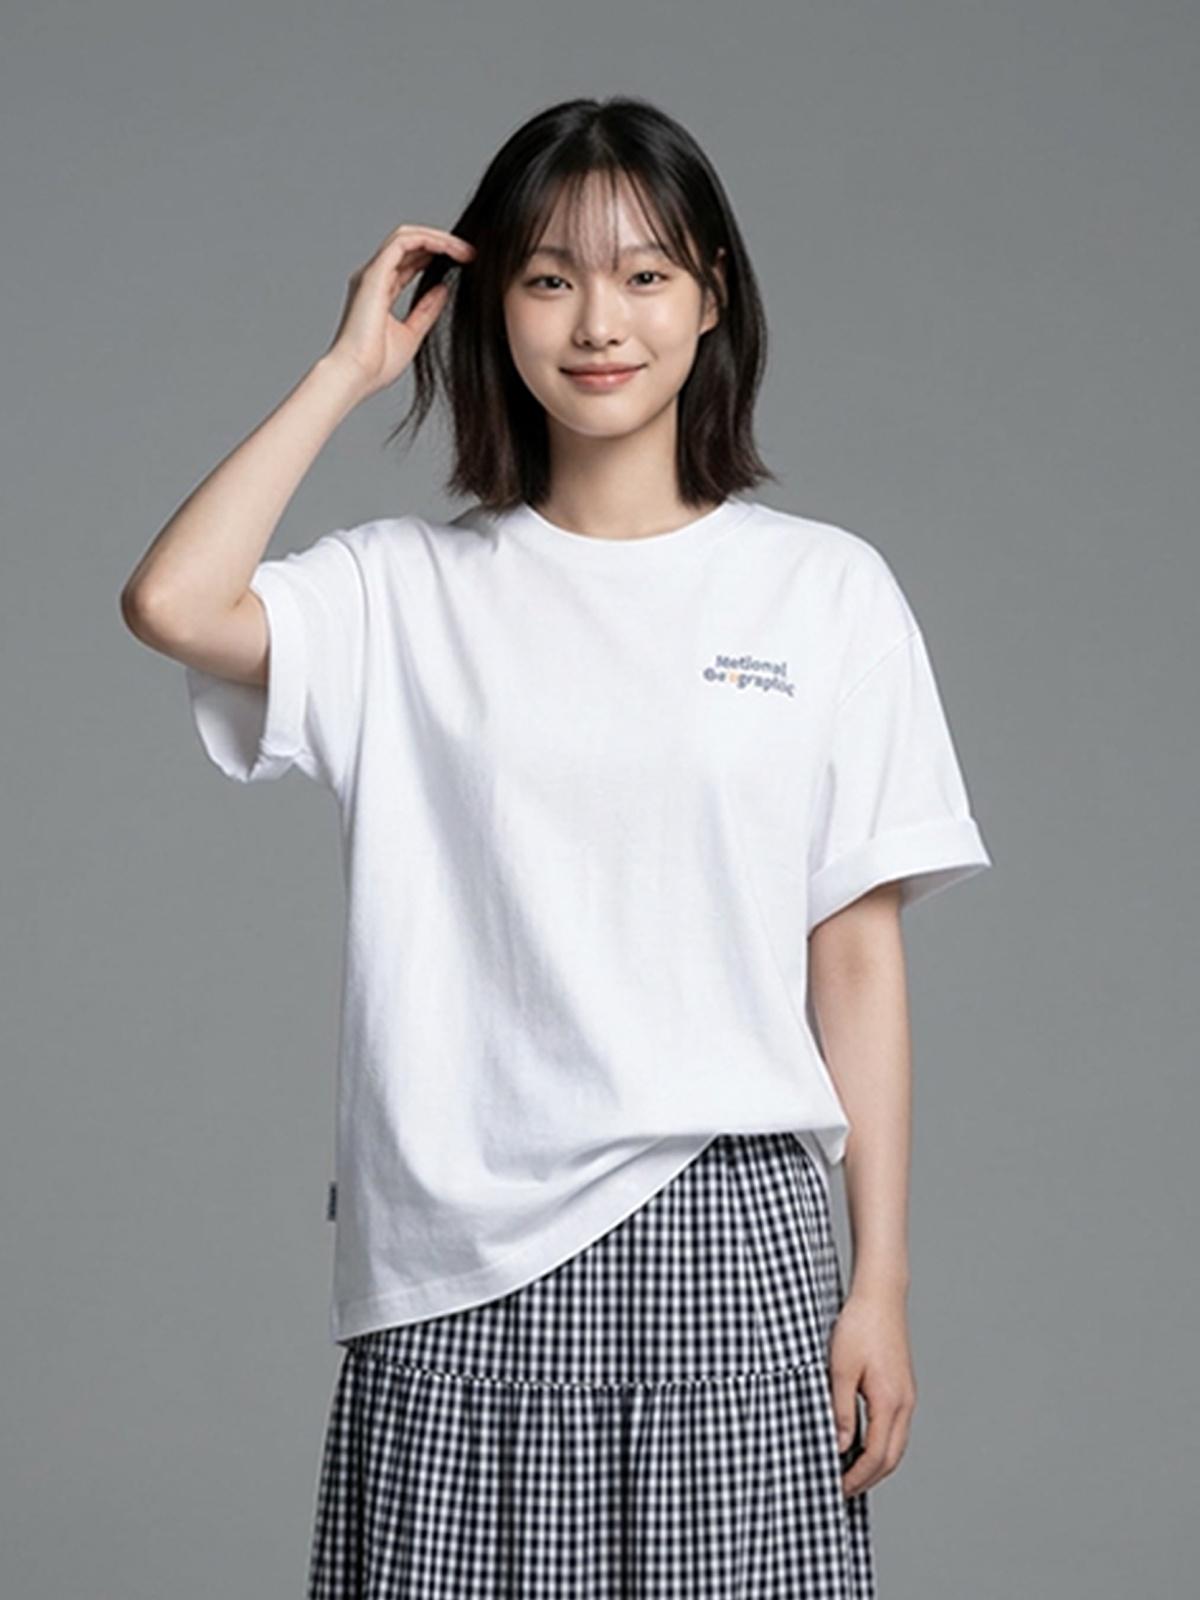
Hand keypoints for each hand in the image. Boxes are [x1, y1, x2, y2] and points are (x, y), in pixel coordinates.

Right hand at [322, 222, 475, 399]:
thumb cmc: (375, 365)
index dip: (437, 256)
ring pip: (407, 237)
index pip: (410, 261)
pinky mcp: (374, 274)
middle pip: (410, 244)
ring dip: (438, 238)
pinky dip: (428, 240)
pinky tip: (450, 249)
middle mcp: (374, 277)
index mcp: (380, 291)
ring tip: (465, 249)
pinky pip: (403, 243)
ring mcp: (372, 273)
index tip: (465, 263)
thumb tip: (443, 289)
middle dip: (441, 243)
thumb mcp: (412, 334)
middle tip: (471, 253)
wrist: (355, 376)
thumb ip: (427, 310)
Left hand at [828, 1283, 916, 1497]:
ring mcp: (907, 1396)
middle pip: (891, 1457)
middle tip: (842, 1489)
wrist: (880, 1295)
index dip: (857, 1478)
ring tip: (848, 1471)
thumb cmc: (858, 1326)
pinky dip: (879, 1444)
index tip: (837, 1489)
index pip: (877, 1457)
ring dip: (874, 1463)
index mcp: (890, 1402)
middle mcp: (905, 1403)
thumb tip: (840, 1446)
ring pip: (895, 1444)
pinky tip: (859, 1441)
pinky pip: (894, 1427)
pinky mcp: (902, 1387)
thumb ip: (840, 1411)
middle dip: (868, 1478)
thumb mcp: (840, 1369)